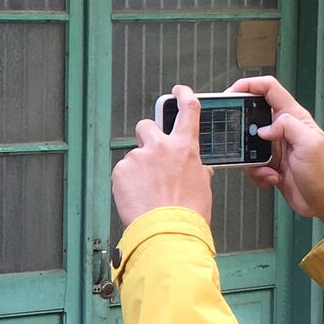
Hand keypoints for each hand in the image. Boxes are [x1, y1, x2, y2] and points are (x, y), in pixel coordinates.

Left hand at [111, 86, 215, 231]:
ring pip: (134, 155)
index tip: (178, 91)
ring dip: (138, 168)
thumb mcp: (202, 186)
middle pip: (147, 125)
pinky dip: (127, 182)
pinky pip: (123, 171)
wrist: (166, 231)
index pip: (188, 110)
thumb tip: (197, 168)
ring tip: (146, 191)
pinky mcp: (121, 170)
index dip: (183, 95)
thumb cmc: (187, 214)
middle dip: (147, 136)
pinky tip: (137, 197)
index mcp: (185, 148)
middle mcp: (161, 146)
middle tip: (151, 157)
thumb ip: (196, 170)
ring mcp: (139, 157)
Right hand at [228, 75, 323, 231]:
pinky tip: (273, 179)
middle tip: (238, 139)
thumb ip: (287, 126)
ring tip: (267, 169)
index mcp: (294, 118)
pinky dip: (258, 174)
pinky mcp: (271, 165)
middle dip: (242, 128)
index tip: (232, 93)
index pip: (269, 89)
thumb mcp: (310, 143)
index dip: (250, 85)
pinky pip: (252, 165)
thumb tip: (264, 128)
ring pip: (248, 145)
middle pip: (253, 115)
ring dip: (251, 160)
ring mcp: (276, 148)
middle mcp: (284, 130)